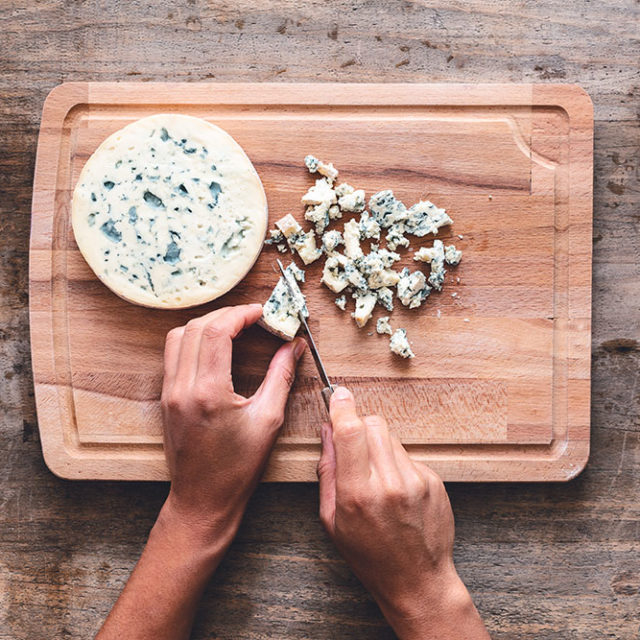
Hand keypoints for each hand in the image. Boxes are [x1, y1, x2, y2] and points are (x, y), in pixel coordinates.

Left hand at [160, 303, 305, 543]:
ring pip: (179, 337)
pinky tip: (215, 345)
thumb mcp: (268, 420)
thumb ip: (281, 376)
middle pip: (196, 328)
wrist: (203, 499)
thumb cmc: (238, 467)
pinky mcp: (166, 397)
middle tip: (252, 317)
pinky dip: (193, 339)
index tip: (261, 312)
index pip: (216, 332)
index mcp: (208, 393)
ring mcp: (169, 392)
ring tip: (234, 326)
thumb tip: (294, 346)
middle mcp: (182, 388)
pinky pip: (173, 353)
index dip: (240, 315)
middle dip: (226, 315)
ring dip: (206, 324)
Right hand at [317, 387, 488, 639]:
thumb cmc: (369, 556)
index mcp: (358, 494)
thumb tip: (326, 432)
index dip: (342, 407)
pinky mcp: (434, 481)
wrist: (417, 581)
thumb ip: (327, 471)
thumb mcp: (332, 520)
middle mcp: (390, 483)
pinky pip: (408, 455)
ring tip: (376, 477)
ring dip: (378, 446)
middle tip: (354, 448)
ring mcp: (416, 481)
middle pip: (373, 424)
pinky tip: (396, 492)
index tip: (337, 395)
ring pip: (391, 437)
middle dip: (359, 426)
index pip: (350, 432)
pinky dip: (397, 464)